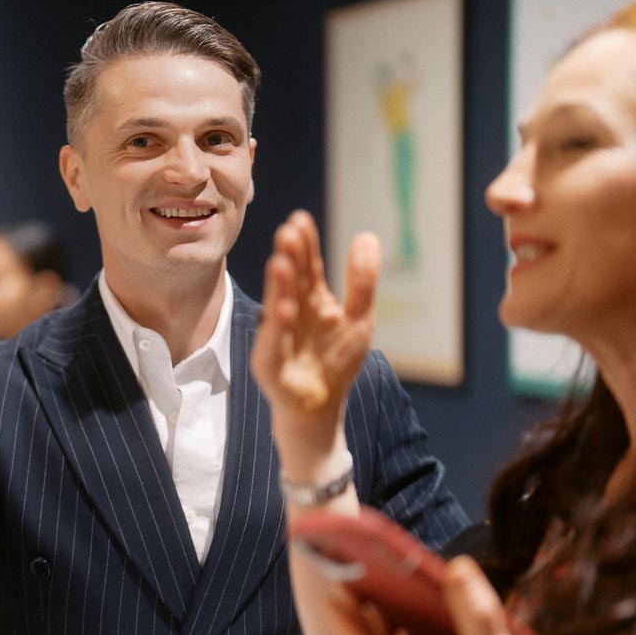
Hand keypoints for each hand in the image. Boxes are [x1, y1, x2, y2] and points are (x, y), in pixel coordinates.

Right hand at [249, 211, 379, 476]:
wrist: (319, 413)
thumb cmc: (335, 364)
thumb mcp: (358, 319)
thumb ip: (361, 280)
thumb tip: (365, 234)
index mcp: (310, 301)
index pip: (307, 266)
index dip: (305, 244)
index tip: (301, 220)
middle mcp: (290, 316)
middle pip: (290, 283)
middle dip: (289, 258)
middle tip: (288, 232)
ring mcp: (278, 341)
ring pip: (277, 309)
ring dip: (278, 287)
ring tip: (281, 262)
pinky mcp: (270, 368)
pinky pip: (273, 346)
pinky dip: (277, 329)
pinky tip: (283, 309)